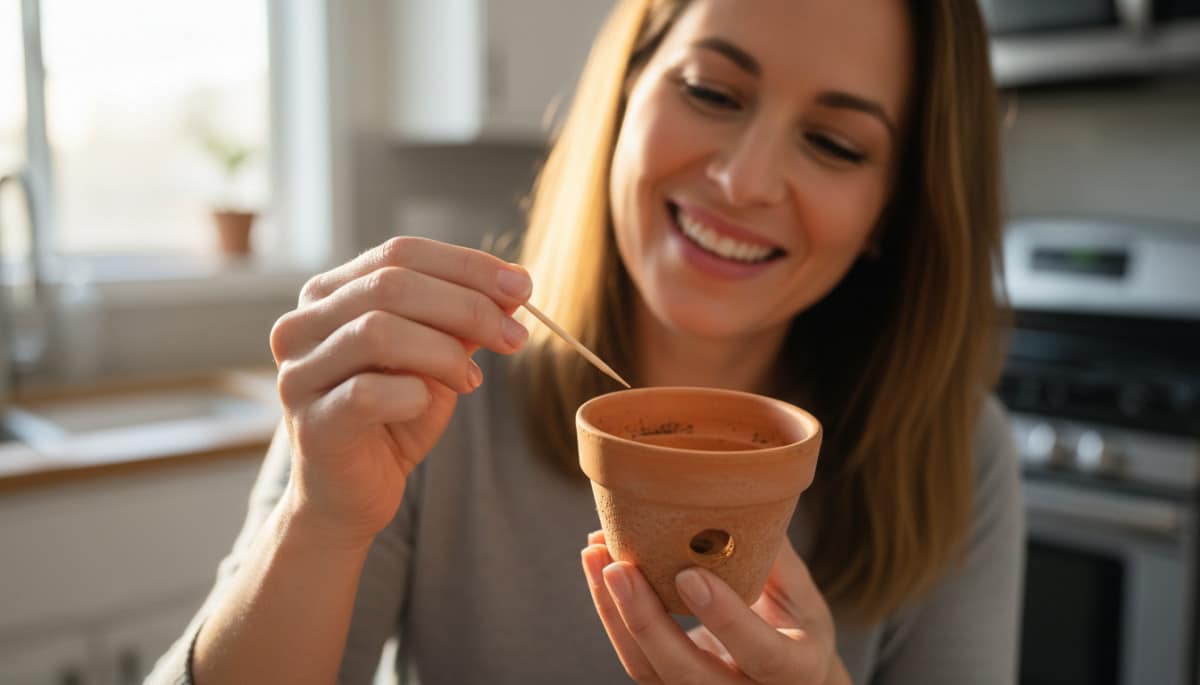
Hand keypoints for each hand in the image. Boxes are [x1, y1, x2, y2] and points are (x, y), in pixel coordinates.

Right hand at [270, 236, 531, 546]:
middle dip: (467, 306)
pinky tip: (427, 405)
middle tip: (514, 337)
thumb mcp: (436, 359)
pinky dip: (412, 394)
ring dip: (443, 352)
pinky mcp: (310, 423)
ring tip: (470, 381)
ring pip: (377, 331)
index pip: (399, 253)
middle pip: (390, 284)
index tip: (522, 287)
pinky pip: (366, 391)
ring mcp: (298, 373)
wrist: (354, 494)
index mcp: (329, 295)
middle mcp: (301, 325)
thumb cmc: (393, 418)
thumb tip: (512, 289)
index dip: (466, 265)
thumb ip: (461, 322)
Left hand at [581, 531, 850, 684]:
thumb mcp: (800, 592)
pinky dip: (612, 615)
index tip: (689, 575)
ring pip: (650, 671)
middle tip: (619, 566)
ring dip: (615, 614)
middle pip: (688, 674)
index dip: (725, 618)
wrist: (786, 674)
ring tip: (596, 554)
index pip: (761, 653)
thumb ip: (771, 553)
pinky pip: (636, 660)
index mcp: (796, 669)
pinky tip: (601, 569)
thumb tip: (739, 490)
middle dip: (646, 621)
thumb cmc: (795, 622)